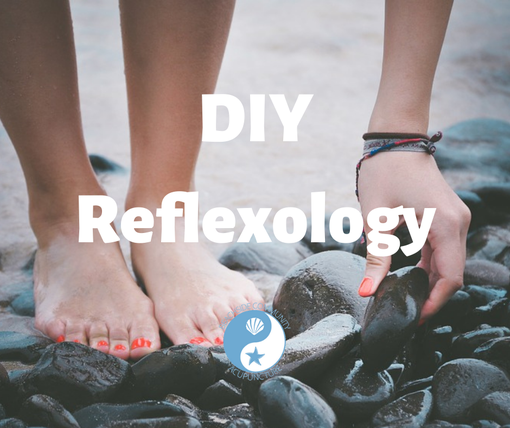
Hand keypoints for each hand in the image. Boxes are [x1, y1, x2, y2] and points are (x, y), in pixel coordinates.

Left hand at [357, 151, 470, 321]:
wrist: (394, 141)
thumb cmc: (383, 173)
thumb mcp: (375, 219)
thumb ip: (375, 258)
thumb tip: (367, 292)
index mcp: (445, 224)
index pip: (450, 277)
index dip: (435, 303)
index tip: (414, 320)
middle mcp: (458, 223)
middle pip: (452, 272)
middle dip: (432, 296)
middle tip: (407, 314)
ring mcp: (455, 218)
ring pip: (449, 262)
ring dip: (430, 282)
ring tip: (407, 300)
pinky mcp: (447, 216)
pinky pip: (443, 249)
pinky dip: (430, 265)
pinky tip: (412, 278)